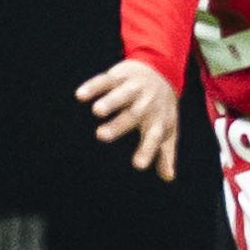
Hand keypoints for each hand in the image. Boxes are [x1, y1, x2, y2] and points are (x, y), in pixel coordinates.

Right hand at [77, 58, 179, 179]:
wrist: (162, 70)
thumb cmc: (160, 108)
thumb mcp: (167, 129)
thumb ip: (165, 154)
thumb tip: (168, 178)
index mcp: (157, 120)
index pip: (153, 136)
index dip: (147, 150)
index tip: (138, 166)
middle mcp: (147, 104)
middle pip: (134, 115)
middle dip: (119, 125)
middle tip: (102, 136)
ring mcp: (134, 89)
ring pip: (122, 95)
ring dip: (110, 102)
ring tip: (96, 111)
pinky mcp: (120, 76)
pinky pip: (106, 80)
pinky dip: (94, 86)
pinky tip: (80, 96)